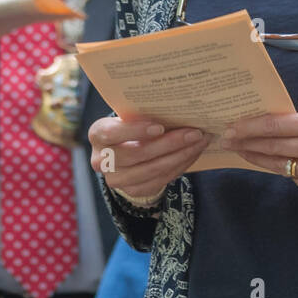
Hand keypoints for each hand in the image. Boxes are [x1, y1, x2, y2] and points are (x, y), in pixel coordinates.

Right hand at [88, 116, 206, 202]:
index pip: (112, 133)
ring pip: (152, 169)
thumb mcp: (131, 117)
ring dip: (180, 155)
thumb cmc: (131, 126)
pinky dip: (180, 165)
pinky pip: (160, 179)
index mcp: (98, 134)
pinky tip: (193, 153)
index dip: (135, 130)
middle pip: (137, 153)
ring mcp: (115, 179)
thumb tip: (178, 107)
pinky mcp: (132, 190)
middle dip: (169, 143)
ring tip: (199, 142)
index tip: (160, 127)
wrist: (124, 152)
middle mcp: (101, 159)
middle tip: (194, 132)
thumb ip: (144, 113)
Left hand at [220, 111, 297, 198]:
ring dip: (258, 158)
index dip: (250, 127)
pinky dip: (284, 170)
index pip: (275, 126)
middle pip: (272, 147)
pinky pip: (294, 178)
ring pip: (279, 165)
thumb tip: (271, 125)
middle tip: (227, 140)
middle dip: (246, 143)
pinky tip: (275, 163)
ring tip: (243, 152)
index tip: (232, 127)